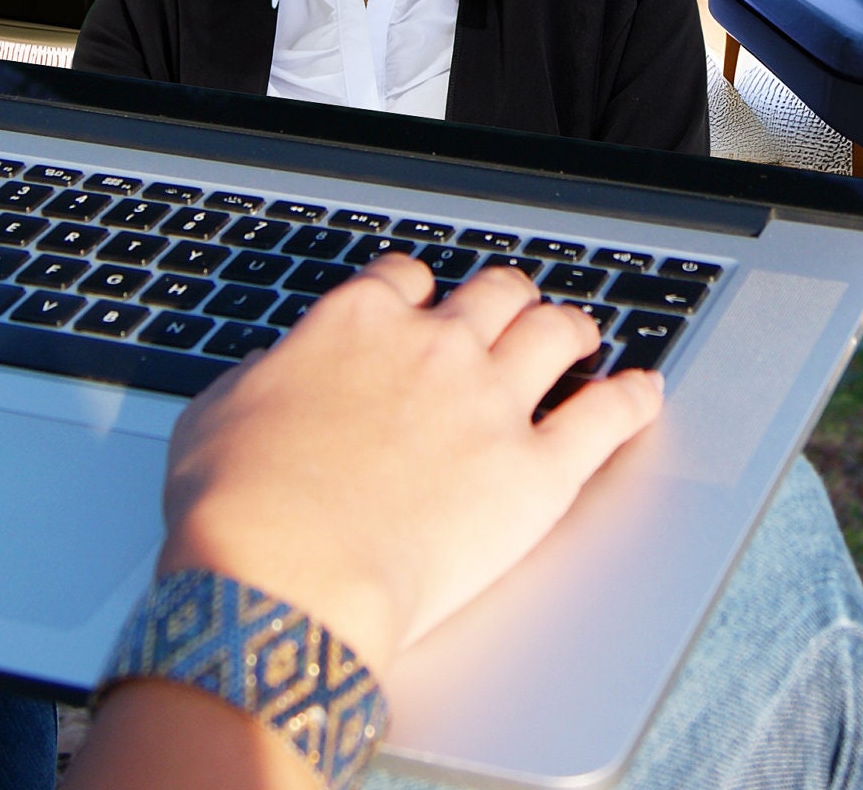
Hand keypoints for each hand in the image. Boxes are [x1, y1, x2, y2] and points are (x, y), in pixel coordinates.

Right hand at [156, 257, 662, 680]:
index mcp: (358, 324)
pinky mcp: (537, 471)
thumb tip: (282, 374)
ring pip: (556, 331)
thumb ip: (267, 376)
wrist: (283, 580)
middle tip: (511, 317)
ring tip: (582, 337)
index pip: (405, 281)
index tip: (422, 307)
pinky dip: (633, 399)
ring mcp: (492, 403)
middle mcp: (435, 348)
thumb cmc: (234, 509)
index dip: (418, 294)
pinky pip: (607, 417)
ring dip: (572, 329)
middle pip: (495, 292)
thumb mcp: (217, 413)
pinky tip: (644, 393)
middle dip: (505, 300)